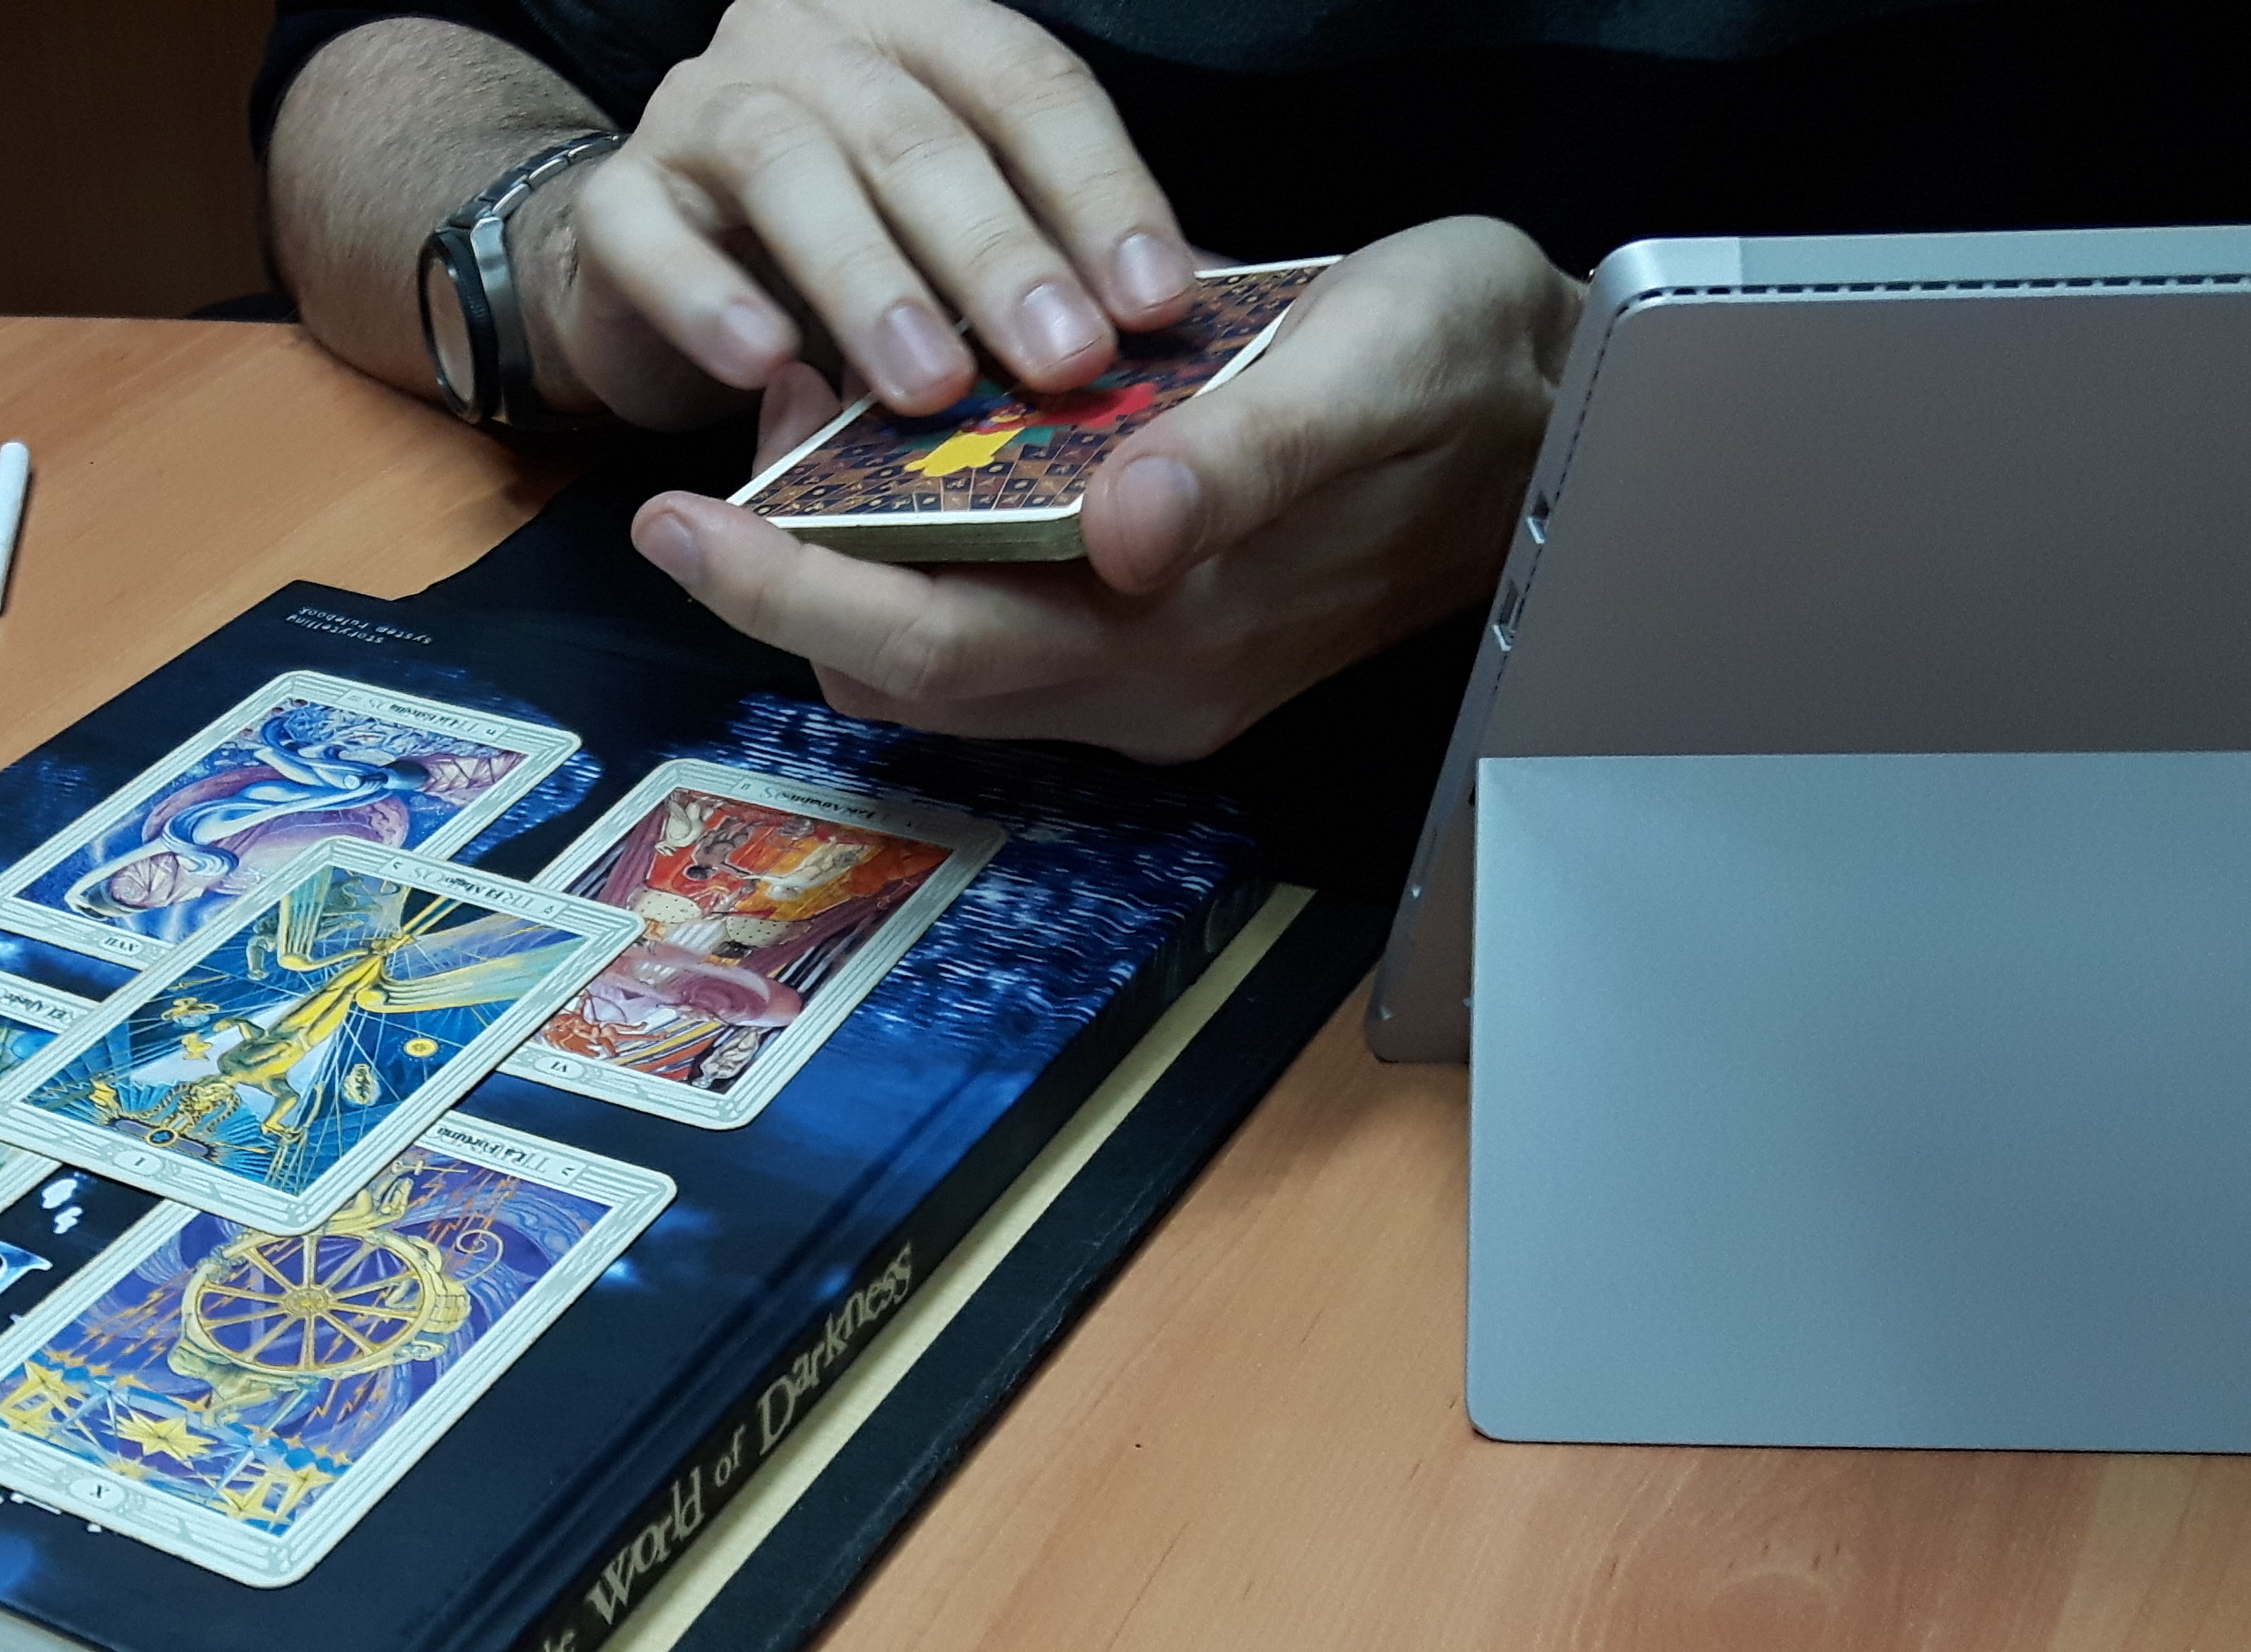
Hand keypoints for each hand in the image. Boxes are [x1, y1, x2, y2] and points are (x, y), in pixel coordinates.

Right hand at [515, 0, 1192, 426]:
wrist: (650, 281)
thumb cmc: (831, 258)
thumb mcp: (947, 242)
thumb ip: (1029, 265)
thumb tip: (1153, 339)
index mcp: (917, 30)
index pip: (1024, 85)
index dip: (1100, 190)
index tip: (1158, 301)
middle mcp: (809, 45)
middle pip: (914, 132)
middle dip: (997, 253)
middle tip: (1063, 358)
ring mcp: (700, 112)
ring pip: (789, 169)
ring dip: (869, 284)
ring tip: (928, 389)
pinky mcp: (615, 200)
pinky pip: (653, 242)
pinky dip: (710, 303)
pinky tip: (767, 368)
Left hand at [624, 219, 1582, 762]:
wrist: (1573, 418)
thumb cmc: (1477, 370)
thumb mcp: (1374, 366)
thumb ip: (1244, 456)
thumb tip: (1123, 527)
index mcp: (1181, 639)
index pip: (927, 645)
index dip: (785, 590)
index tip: (677, 521)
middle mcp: (1148, 686)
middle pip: (901, 670)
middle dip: (783, 575)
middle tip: (719, 462)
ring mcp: (1151, 673)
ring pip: (934, 654)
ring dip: (846, 563)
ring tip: (812, 431)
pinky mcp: (1158, 635)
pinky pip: (990, 620)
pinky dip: (919, 553)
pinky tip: (911, 453)